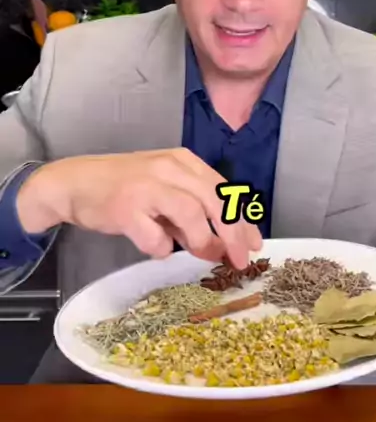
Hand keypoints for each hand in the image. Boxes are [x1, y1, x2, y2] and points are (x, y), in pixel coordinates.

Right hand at [16, 148, 261, 268]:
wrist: (75, 183)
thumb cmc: (124, 187)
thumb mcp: (164, 191)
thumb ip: (193, 213)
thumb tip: (223, 245)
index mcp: (183, 161)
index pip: (224, 189)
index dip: (242, 220)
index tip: (254, 244)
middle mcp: (168, 168)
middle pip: (215, 200)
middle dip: (232, 234)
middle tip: (238, 261)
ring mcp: (147, 186)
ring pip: (191, 214)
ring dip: (201, 241)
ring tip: (199, 254)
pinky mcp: (125, 207)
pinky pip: (155, 236)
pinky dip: (160, 248)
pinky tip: (155, 246)